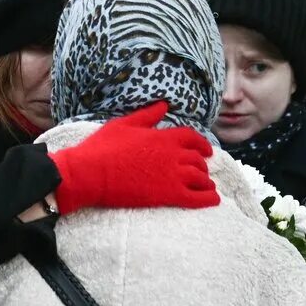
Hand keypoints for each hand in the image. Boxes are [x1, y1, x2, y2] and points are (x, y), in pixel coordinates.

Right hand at [50, 101, 218, 214]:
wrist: (91, 173)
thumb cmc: (103, 147)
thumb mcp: (124, 124)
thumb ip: (148, 115)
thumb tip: (164, 105)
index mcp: (164, 137)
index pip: (192, 138)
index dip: (202, 144)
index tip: (206, 150)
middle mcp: (173, 155)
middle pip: (198, 160)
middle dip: (202, 165)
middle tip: (203, 171)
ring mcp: (172, 175)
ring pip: (200, 178)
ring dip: (206, 181)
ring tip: (208, 186)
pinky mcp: (168, 195)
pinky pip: (196, 198)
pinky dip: (208, 199)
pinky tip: (214, 200)